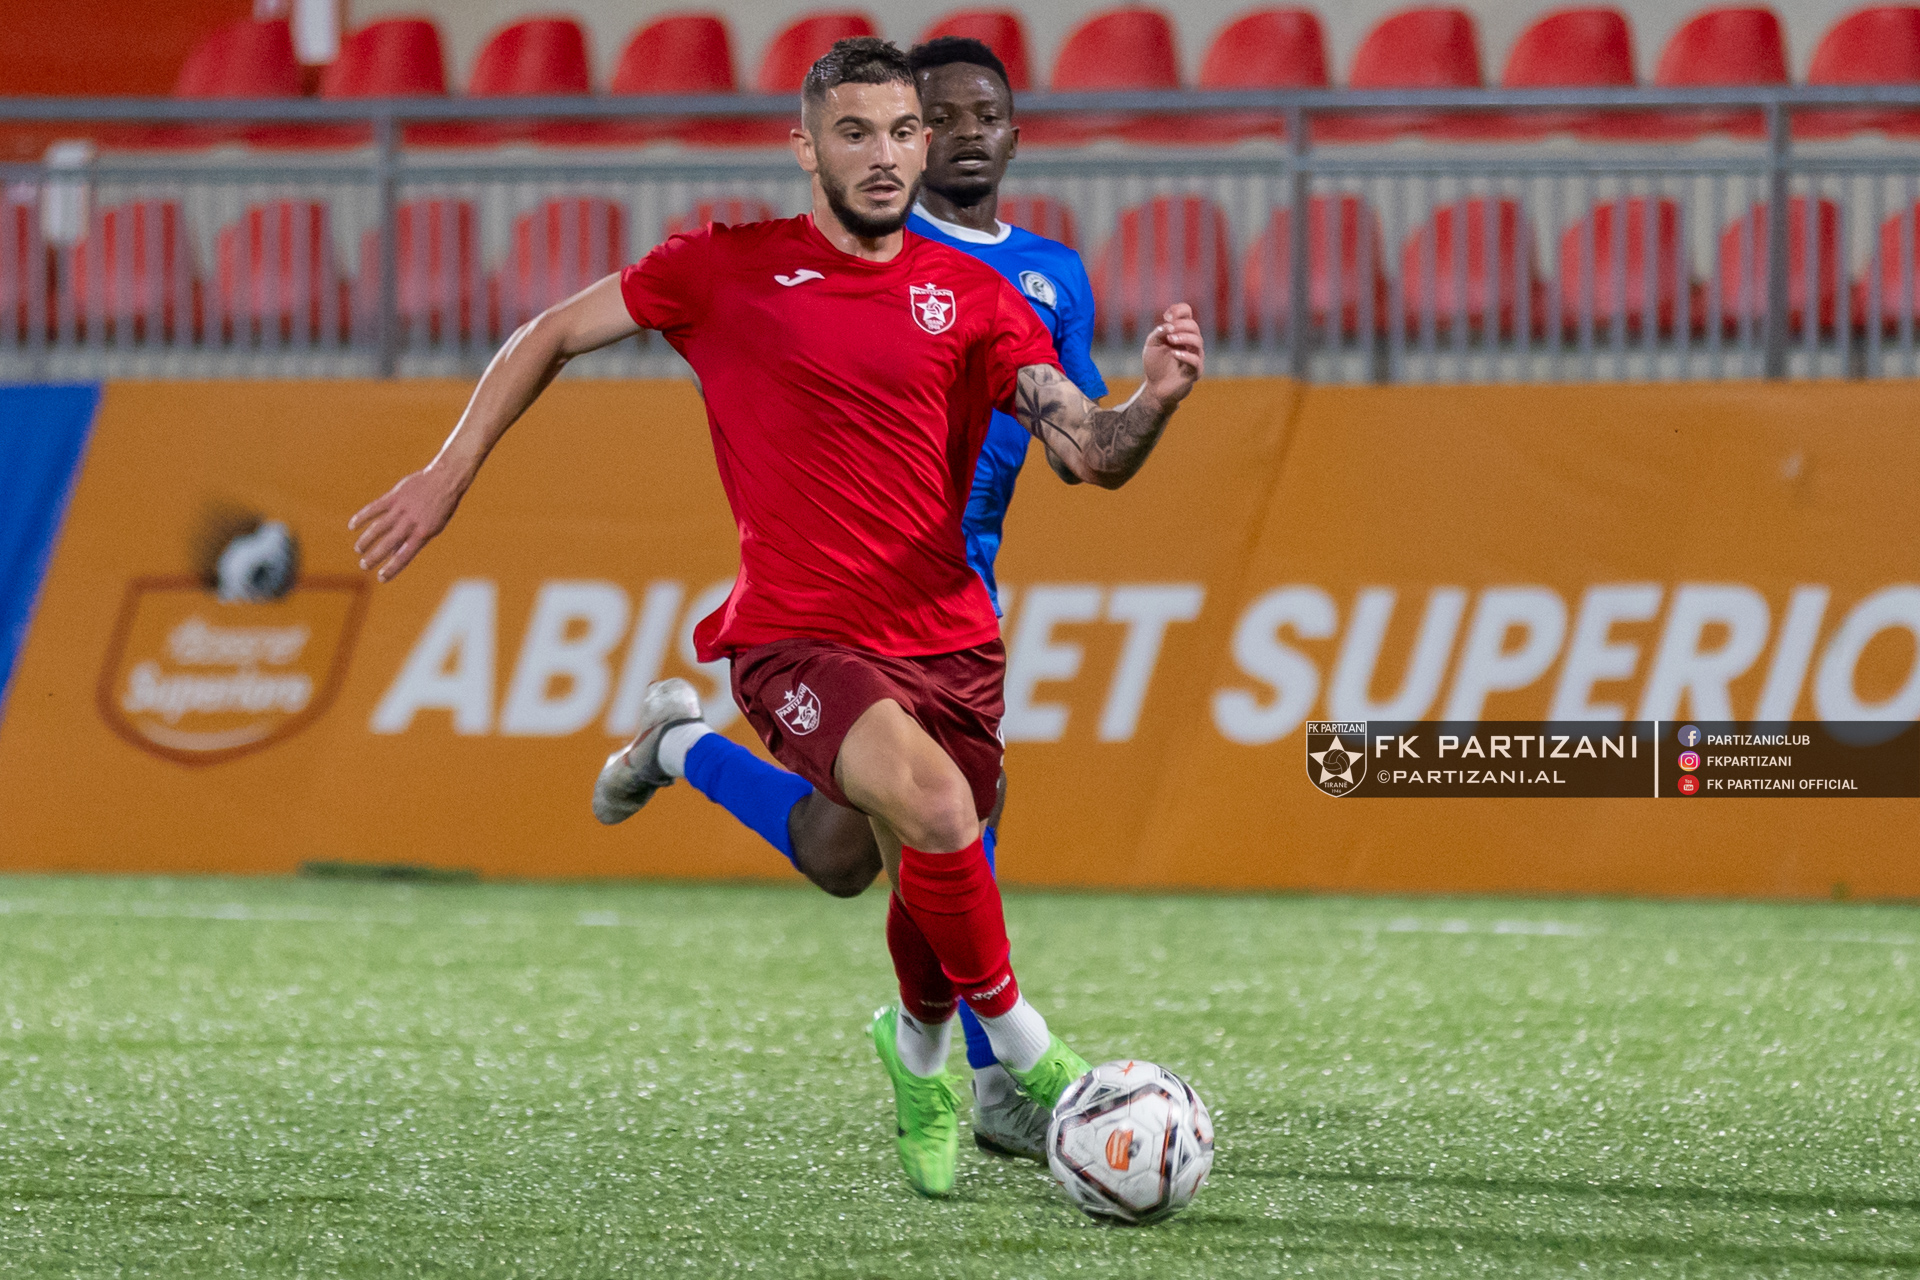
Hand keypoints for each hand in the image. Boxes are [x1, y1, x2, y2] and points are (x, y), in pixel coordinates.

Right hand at [349, 466, 463, 581]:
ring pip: (378, 527)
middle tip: (363, 566)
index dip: (392, 568)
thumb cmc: (440, 507)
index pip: (404, 556)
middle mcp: (411, 522)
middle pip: (388, 544)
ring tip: (358, 550)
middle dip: (374, 557)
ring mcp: (402, 508)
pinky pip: (374, 508)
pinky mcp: (394, 496)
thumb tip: (395, 553)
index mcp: (423, 533)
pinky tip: (352, 526)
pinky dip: (362, 517)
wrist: (446, 480)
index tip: (380, 578)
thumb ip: (414, 539)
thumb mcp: (433, 527)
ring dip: (366, 540)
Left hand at [1140, 304, 1203, 408]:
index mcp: (1181, 332)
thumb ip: (1159, 333)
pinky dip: (1186, 355)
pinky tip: (1174, 354)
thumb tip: (1169, 325)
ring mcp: (1195, 356)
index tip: (1166, 317)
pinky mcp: (1195, 371)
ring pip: (1197, 341)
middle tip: (1168, 331)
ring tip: (1170, 340)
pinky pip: (1196, 361)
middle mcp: (1191, 343)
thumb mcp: (1152, 345)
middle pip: (1193, 326)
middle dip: (1180, 325)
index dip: (1179, 310)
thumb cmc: (1155, 365)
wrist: (1155, 389)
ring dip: (1184, 337)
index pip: (1187, 313)